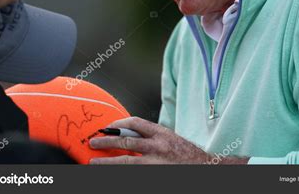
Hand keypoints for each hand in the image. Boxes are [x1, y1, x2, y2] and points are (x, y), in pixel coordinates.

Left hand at [89, 117, 248, 164]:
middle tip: (93, 142)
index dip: (119, 124)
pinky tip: (111, 174)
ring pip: (125, 162)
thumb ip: (152, 137)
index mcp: (161, 133)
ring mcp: (155, 164)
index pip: (135, 123)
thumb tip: (129, 136)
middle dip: (106, 141)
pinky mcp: (154, 176)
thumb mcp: (170, 139)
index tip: (108, 126)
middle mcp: (158, 147)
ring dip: (107, 162)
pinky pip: (132, 173)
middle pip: (125, 142)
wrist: (205, 169)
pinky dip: (121, 172)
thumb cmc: (187, 155)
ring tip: (93, 163)